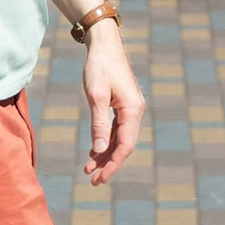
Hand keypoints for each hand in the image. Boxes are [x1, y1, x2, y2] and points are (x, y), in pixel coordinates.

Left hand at [80, 22, 145, 184]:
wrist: (103, 44)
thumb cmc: (99, 67)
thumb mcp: (95, 96)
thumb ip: (99, 124)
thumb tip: (100, 150)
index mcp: (133, 110)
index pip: (125, 145)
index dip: (113, 164)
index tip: (99, 178)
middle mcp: (135, 111)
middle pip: (124, 145)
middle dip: (109, 164)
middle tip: (92, 180)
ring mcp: (130, 108)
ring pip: (120, 138)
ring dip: (105, 154)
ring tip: (89, 169)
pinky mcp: (123, 105)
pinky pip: (116, 129)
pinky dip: (106, 141)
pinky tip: (94, 152)